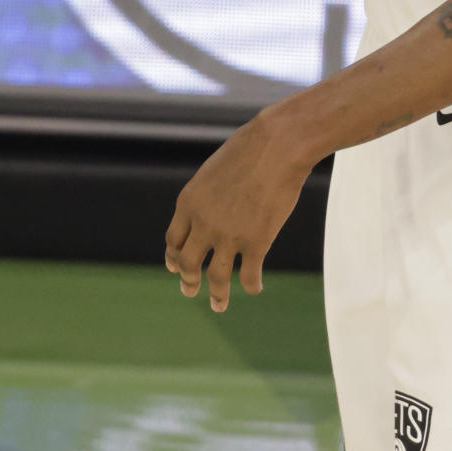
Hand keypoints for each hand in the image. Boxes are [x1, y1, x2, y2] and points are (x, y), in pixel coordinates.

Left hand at [164, 115, 309, 310]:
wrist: (278, 145)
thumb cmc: (250, 149)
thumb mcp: (215, 170)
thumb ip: (208, 195)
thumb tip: (210, 209)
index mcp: (189, 202)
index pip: (173, 239)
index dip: (173, 256)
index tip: (175, 266)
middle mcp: (203, 223)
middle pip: (187, 263)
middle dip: (187, 281)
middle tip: (189, 290)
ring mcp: (229, 236)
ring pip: (216, 278)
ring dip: (217, 295)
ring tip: (219, 305)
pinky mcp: (256, 242)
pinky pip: (249, 275)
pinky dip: (251, 286)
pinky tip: (255, 288)